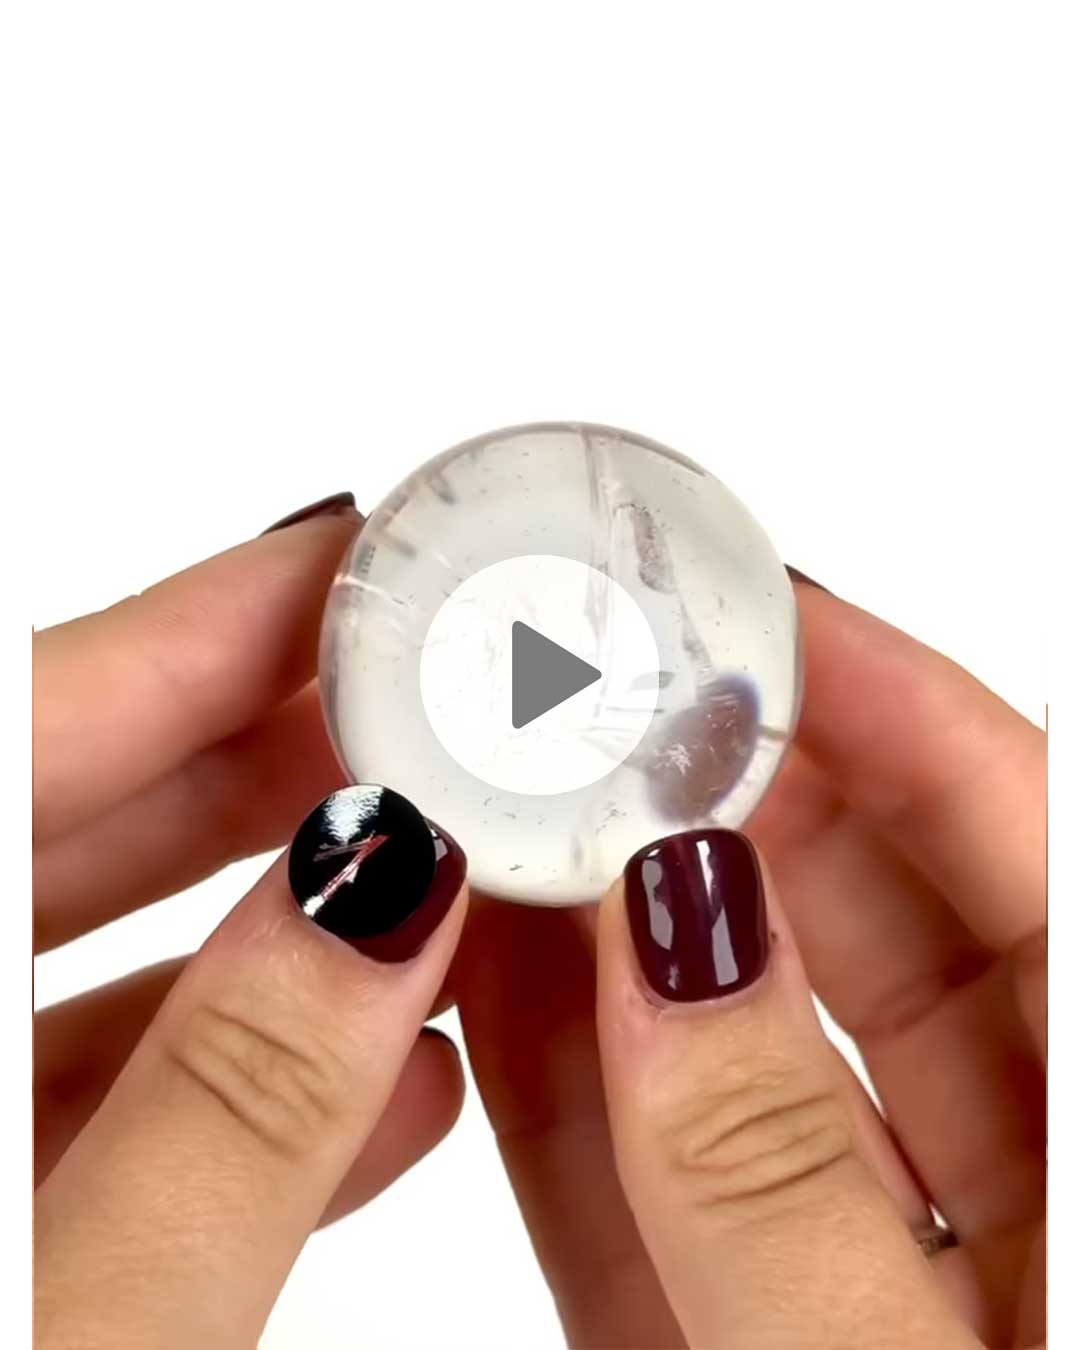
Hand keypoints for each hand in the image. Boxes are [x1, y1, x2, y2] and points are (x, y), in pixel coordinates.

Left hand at [33, 503, 469, 1346]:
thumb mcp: (69, 1329)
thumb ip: (228, 1118)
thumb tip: (392, 892)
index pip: (34, 718)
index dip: (219, 621)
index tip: (376, 558)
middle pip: (79, 809)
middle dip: (285, 757)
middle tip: (448, 708)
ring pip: (108, 955)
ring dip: (296, 924)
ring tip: (461, 876)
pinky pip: (104, 1101)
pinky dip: (250, 1075)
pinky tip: (400, 1077)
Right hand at [454, 576, 1044, 1347]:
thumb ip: (786, 1188)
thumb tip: (675, 939)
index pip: (1028, 856)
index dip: (901, 713)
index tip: (761, 619)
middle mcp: (1016, 1204)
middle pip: (870, 932)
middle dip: (723, 804)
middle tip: (596, 703)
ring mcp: (862, 1279)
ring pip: (734, 1053)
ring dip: (611, 932)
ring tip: (502, 811)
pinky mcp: (739, 1347)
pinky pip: (650, 1195)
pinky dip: (559, 1092)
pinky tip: (470, 981)